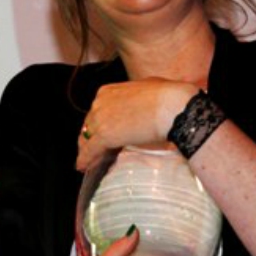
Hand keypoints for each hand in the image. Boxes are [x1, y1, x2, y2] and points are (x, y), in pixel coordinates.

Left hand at [77, 79, 199, 170]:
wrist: (171, 106)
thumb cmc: (167, 96)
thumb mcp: (147, 88)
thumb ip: (138, 97)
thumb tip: (144, 102)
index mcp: (108, 91)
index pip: (96, 111)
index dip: (97, 124)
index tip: (99, 132)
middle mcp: (100, 103)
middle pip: (89, 124)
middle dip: (90, 137)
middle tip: (93, 149)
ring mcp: (100, 119)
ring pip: (87, 139)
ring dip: (87, 151)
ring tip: (87, 161)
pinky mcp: (104, 136)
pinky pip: (90, 151)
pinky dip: (86, 160)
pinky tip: (84, 167)